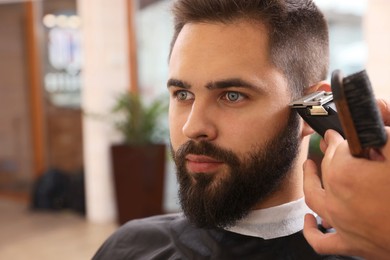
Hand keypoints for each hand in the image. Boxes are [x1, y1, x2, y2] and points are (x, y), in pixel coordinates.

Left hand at [303, 129, 389, 258]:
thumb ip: (380, 138)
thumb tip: (368, 132)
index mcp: (345, 174)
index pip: (336, 149)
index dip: (338, 139)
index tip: (337, 134)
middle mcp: (336, 199)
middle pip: (326, 170)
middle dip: (328, 153)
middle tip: (329, 144)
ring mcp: (341, 223)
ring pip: (314, 199)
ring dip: (309, 181)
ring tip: (309, 167)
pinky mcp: (351, 245)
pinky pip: (321, 241)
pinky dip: (312, 231)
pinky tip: (310, 221)